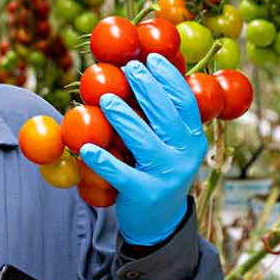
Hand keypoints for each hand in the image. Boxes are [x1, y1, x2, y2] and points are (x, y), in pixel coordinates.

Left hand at [80, 53, 207, 245]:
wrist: (159, 221)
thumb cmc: (157, 170)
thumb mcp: (167, 144)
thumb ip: (159, 117)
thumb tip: (141, 75)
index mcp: (193, 138)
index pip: (185, 102)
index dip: (169, 78)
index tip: (152, 58)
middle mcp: (186, 155)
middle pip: (166, 115)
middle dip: (147, 88)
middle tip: (128, 68)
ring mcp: (167, 175)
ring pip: (144, 141)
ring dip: (123, 118)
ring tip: (105, 99)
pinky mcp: (145, 193)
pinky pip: (121, 174)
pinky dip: (103, 161)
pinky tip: (86, 147)